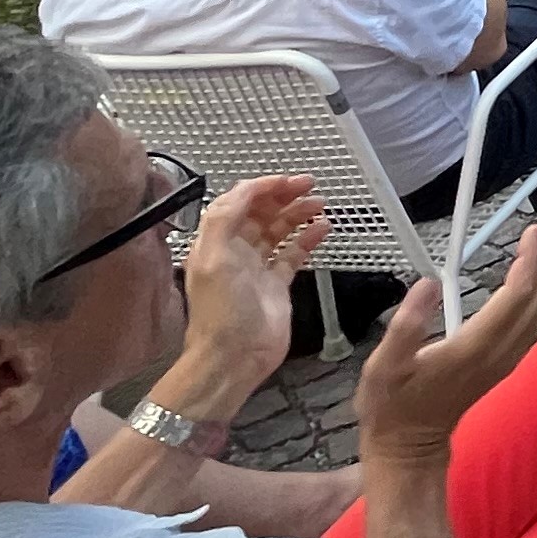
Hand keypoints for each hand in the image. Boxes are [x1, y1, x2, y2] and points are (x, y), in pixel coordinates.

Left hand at [171, 174, 324, 398]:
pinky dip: (308, 239)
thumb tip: (247, 189)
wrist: (234, 357)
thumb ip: (225, 218)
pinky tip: (323, 229)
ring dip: (298, 214)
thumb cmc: (222, 309)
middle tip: (309, 185)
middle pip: (260, 213)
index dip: (262, 187)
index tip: (288, 181)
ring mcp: (258, 268)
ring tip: (320, 203)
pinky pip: (293, 254)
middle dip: (283, 196)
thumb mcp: (213, 257)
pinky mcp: (277, 285)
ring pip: (279, 230)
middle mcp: (236, 251)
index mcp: (216, 242)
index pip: (238, 202)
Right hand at [355, 223, 536, 463]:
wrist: (409, 446)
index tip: (531, 231)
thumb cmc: (392, 406)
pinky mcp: (505, 363)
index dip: (529, 261)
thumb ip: (405, 326)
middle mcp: (499, 353)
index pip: (516, 296)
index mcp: (473, 347)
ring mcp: (506, 360)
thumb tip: (426, 285)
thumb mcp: (383, 366)